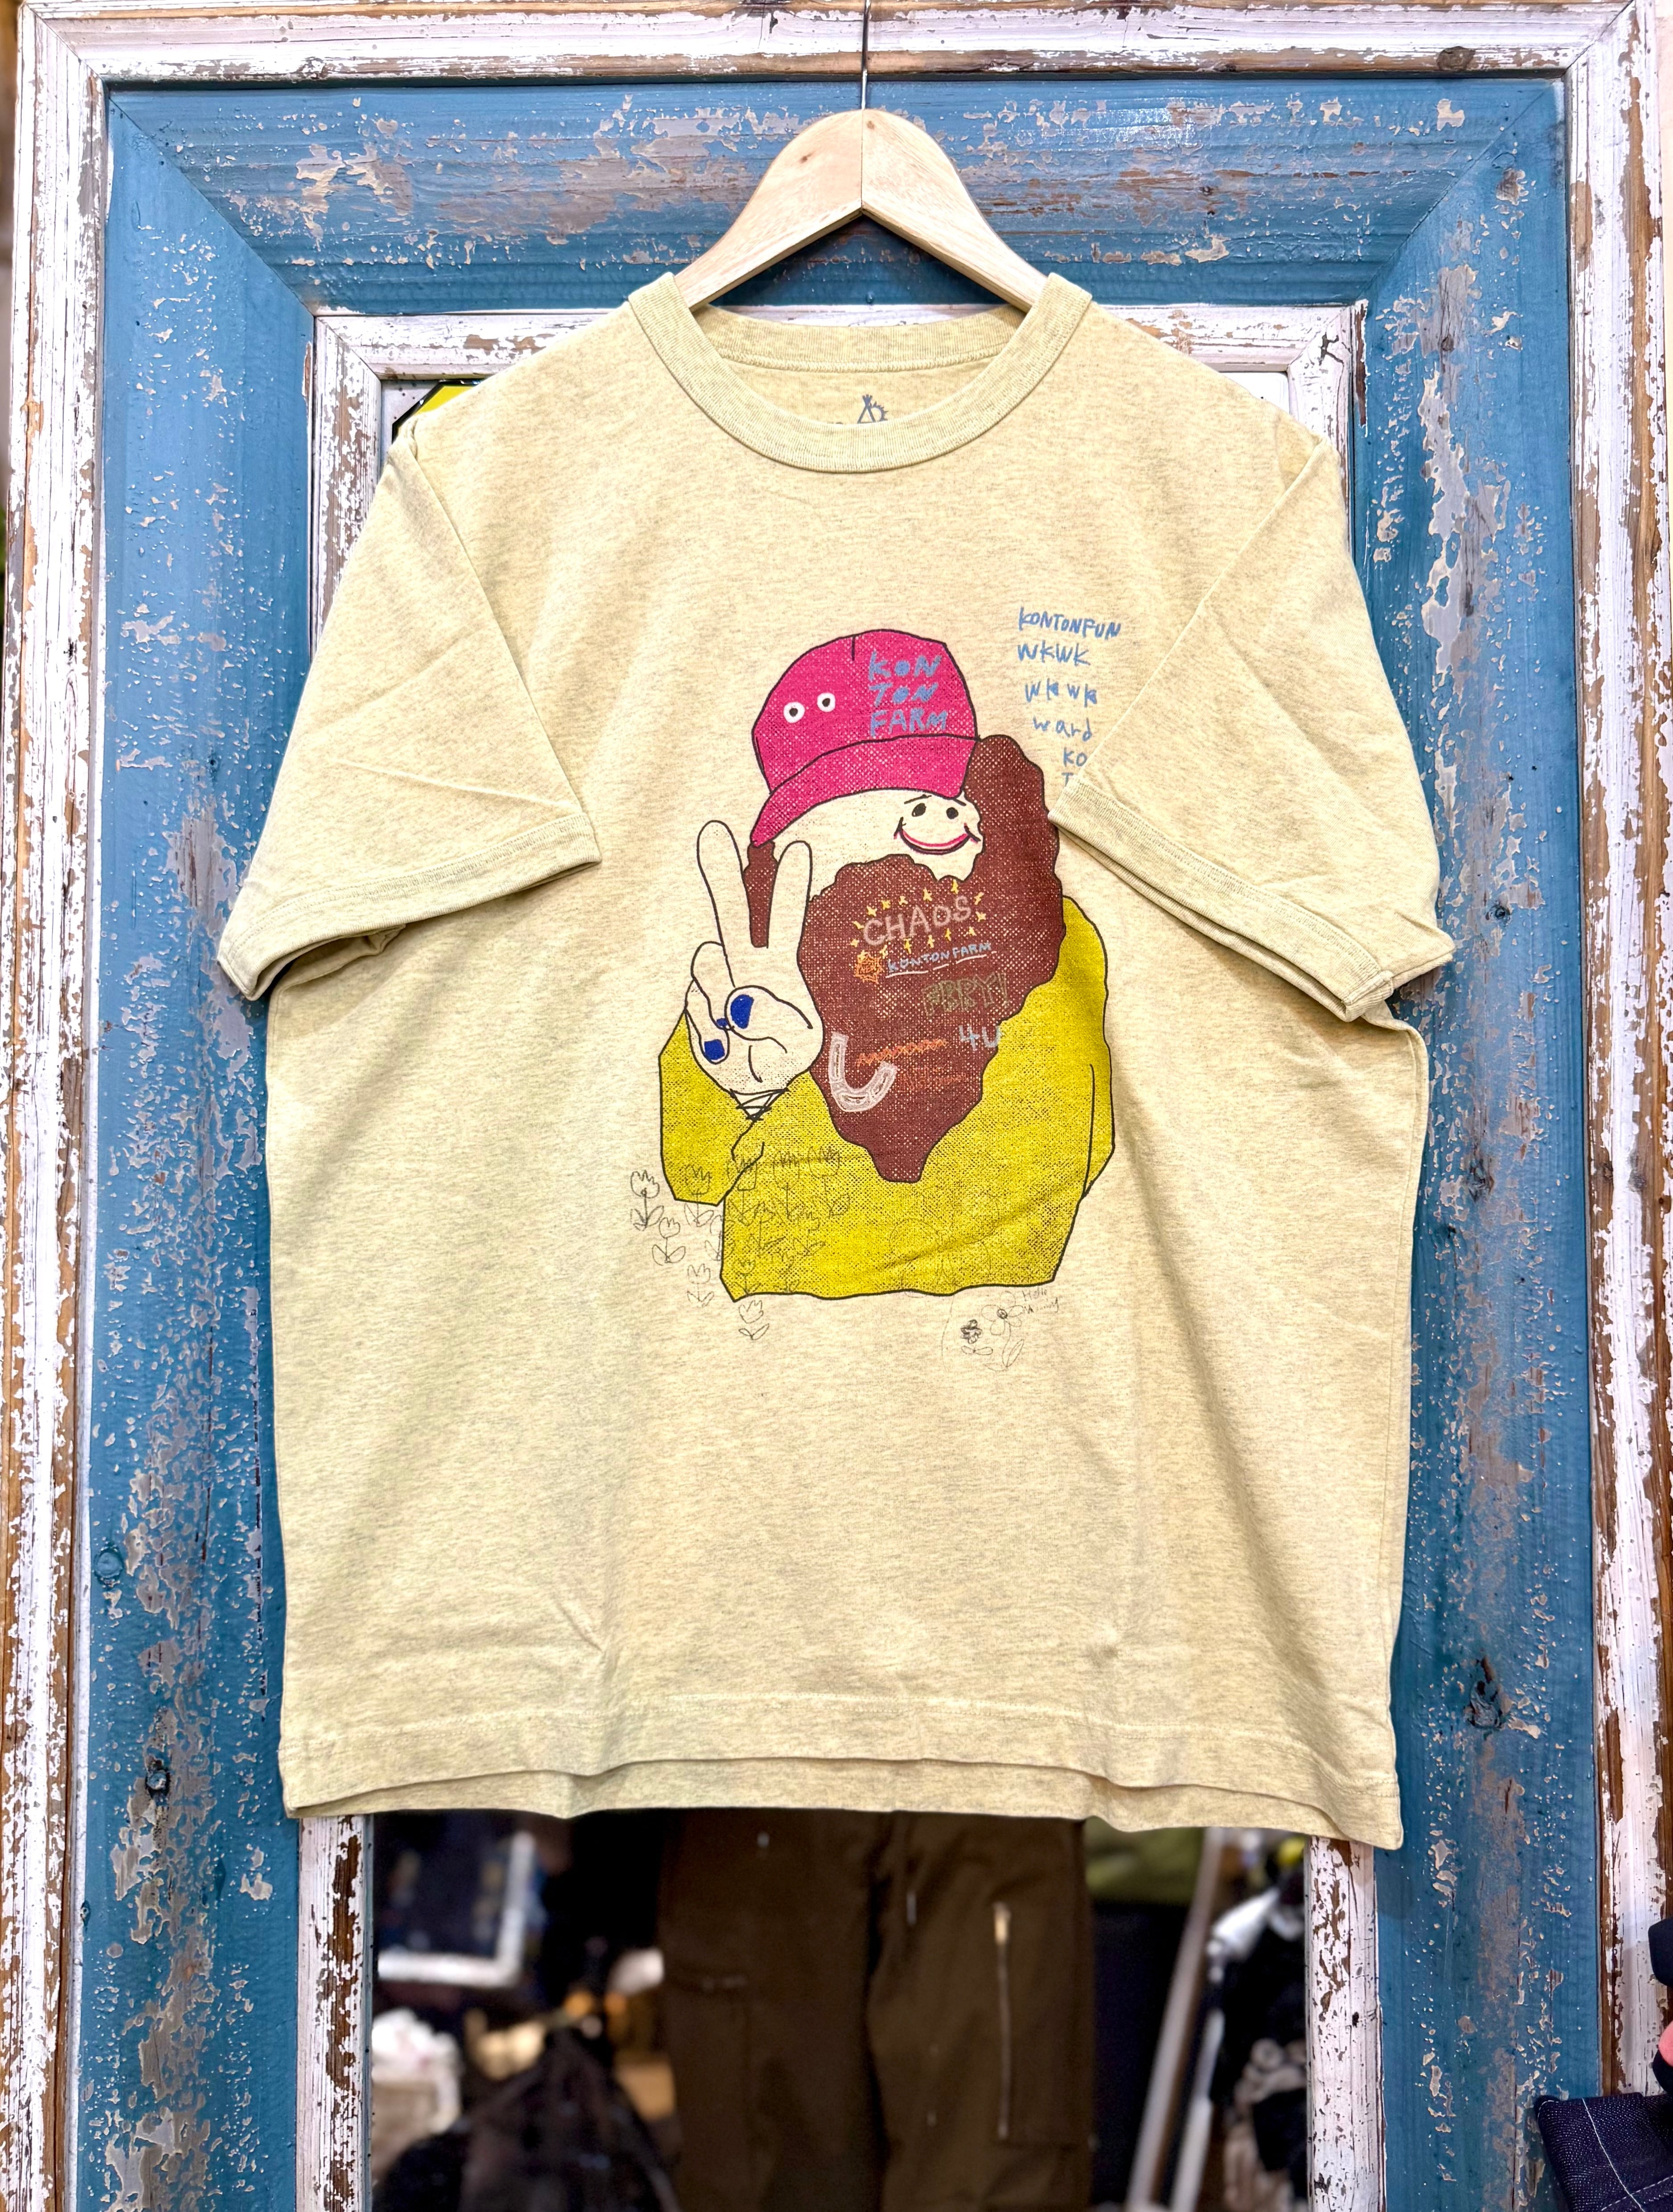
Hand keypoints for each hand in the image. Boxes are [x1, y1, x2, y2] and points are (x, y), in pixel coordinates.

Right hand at [685, 821, 821, 1106]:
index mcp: (779, 968)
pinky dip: (712, 1033)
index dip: (789, 888)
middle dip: (721, 874)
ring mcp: (718, 982)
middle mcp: (746, 964)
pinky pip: (698, 1007)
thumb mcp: (796, 1046)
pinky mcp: (697, 1003)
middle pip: (732, 915)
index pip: (784, 922)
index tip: (798, 849)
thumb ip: (775, 1023)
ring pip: (709, 965)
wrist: (749, 1084)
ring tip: (742, 1035)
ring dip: (724, 1003)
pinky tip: (724, 1045)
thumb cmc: (782, 1054)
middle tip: (712, 831)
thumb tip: (740, 1000)